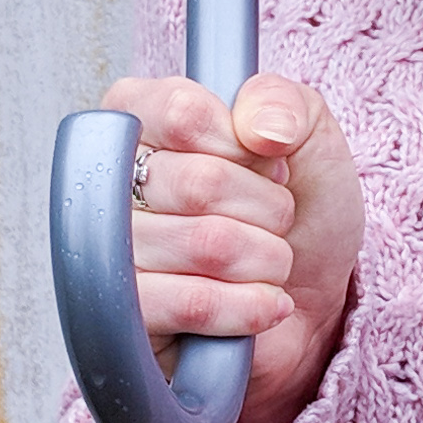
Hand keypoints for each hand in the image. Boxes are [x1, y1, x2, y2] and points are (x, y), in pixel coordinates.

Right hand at [109, 70, 361, 422]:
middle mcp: (110, 183)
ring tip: (268, 262)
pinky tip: (265, 303)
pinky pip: (193, 303)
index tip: (263, 161)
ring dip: (266, 258)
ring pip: (206, 245)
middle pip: (197, 183)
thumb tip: (256, 125)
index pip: (179, 112)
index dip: (241, 143)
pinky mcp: (127, 319)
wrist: (312, 302)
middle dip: (268, 207)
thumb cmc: (300, 212)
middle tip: (273, 219)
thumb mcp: (310, 137)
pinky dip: (250, 305)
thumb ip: (285, 103)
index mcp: (139, 119)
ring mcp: (110, 255)